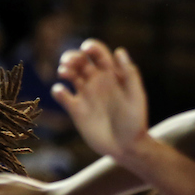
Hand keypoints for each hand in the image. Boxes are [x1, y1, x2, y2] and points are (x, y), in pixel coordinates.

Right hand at [53, 40, 148, 160]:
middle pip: (80, 61)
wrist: (126, 147)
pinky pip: (63, 96)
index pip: (99, 54)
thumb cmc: (135, 121)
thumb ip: (129, 74)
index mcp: (112, 75)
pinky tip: (61, 92)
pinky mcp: (76, 110)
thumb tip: (119, 51)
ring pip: (70, 75)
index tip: (86, 49)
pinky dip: (58, 91)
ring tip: (64, 73)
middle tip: (68, 62)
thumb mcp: (135, 96)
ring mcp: (86, 95)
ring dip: (64, 70)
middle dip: (72, 57)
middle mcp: (97, 82)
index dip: (91, 47)